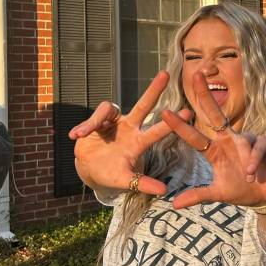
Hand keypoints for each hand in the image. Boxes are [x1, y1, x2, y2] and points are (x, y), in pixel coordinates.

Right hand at [69, 73, 173, 195]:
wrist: (90, 169)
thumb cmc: (111, 174)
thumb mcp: (126, 181)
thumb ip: (142, 184)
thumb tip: (164, 192)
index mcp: (139, 142)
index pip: (158, 130)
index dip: (172, 123)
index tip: (189, 112)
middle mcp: (129, 127)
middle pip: (143, 105)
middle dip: (153, 89)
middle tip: (165, 74)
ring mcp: (113, 122)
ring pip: (109, 108)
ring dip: (94, 120)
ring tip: (83, 134)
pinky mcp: (97, 120)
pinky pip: (93, 117)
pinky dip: (84, 127)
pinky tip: (76, 136)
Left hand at [163, 72, 265, 209]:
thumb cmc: (241, 189)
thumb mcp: (218, 193)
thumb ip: (198, 195)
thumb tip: (174, 205)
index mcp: (215, 149)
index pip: (195, 135)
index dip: (180, 125)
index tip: (164, 112)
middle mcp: (229, 139)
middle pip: (215, 113)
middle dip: (206, 94)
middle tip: (196, 74)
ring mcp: (247, 140)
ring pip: (243, 140)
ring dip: (245, 158)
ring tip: (247, 175)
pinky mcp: (264, 144)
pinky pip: (258, 147)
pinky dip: (255, 160)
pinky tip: (253, 173)